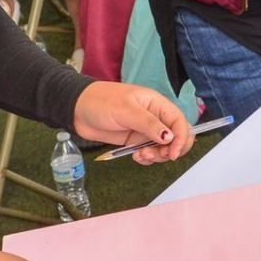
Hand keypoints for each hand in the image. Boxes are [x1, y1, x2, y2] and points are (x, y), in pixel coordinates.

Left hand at [72, 81, 192, 163]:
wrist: (78, 110)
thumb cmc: (101, 102)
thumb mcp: (127, 111)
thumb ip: (149, 124)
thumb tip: (169, 136)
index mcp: (157, 104)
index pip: (179, 122)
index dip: (181, 138)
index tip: (172, 153)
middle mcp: (155, 117)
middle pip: (176, 137)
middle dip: (170, 149)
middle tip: (157, 155)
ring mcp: (145, 130)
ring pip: (163, 148)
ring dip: (156, 155)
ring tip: (140, 155)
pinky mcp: (135, 141)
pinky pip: (149, 153)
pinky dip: (146, 158)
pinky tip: (135, 156)